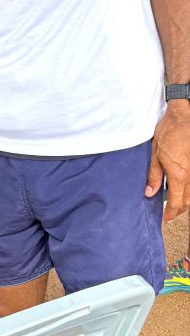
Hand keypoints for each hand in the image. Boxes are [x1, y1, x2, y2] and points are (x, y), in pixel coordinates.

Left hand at [146, 101, 189, 221]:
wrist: (184, 116)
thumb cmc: (169, 133)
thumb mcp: (155, 154)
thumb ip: (154, 176)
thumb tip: (149, 192)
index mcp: (179, 175)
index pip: (177, 202)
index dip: (171, 213)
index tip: (166, 219)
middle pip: (189, 201)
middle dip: (180, 210)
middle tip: (171, 213)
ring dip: (187, 201)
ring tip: (177, 203)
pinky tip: (183, 188)